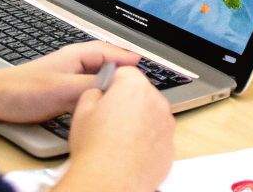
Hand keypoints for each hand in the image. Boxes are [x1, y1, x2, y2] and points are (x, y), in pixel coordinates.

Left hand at [0, 41, 138, 122]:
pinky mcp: (62, 88)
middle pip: (107, 60)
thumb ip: (90, 86)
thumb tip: (116, 86)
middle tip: (142, 77)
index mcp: (76, 54)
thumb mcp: (63, 89)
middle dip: (124, 66)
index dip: (129, 57)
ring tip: (128, 87)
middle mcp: (74, 61)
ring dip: (112, 78)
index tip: (144, 64)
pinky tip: (104, 99)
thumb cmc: (23, 90)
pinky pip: (89, 85)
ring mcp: (68, 74)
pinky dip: (100, 89)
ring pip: (98, 73)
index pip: (110, 51)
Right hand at [53, 67, 173, 191]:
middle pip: (142, 93)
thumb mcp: (82, 110)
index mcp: (134, 87)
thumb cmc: (96, 148)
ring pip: (151, 115)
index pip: (126, 71)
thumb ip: (94, 92)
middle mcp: (156, 103)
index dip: (113, 81)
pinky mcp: (170, 147)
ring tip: (117, 138)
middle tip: (109, 118)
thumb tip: (100, 92)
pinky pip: (157, 136)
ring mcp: (166, 126)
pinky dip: (147, 140)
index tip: (106, 92)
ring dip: (139, 121)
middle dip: (128, 101)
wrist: (110, 182)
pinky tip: (129, 151)